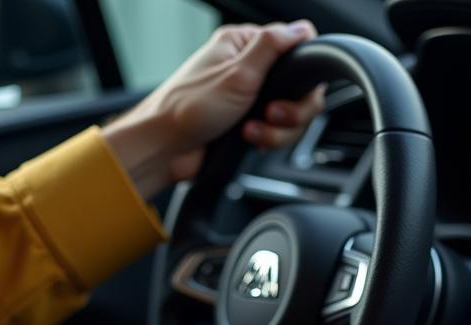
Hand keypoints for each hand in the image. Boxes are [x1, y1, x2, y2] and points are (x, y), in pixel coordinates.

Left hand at [103, 21, 325, 198]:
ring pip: (291, 116)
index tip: (295, 88)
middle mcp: (249, 70)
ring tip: (251, 131)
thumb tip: (300, 29)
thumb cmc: (188, 108)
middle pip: (299, 88)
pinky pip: (277, 133)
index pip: (294, 46)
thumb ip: (271, 47)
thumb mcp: (236, 72)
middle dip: (292, 110)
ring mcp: (251, 100)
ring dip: (276, 129)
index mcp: (244, 46)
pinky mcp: (251, 125)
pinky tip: (248, 139)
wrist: (167, 149)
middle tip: (271, 114)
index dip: (303, 70)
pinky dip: (267, 139)